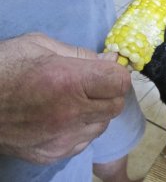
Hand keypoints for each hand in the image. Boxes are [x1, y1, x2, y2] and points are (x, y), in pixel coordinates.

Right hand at [0, 33, 130, 163]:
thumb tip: (111, 59)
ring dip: (96, 111)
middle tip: (93, 84)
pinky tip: (62, 117)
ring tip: (74, 100)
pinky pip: (83, 140)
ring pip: (102, 125)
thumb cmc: (3, 67)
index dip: (116, 73)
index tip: (107, 69)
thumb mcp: (40, 46)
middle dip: (110, 92)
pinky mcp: (51, 154)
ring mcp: (60, 138)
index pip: (119, 82)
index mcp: (69, 82)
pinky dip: (81, 128)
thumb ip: (81, 54)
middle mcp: (70, 114)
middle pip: (116, 105)